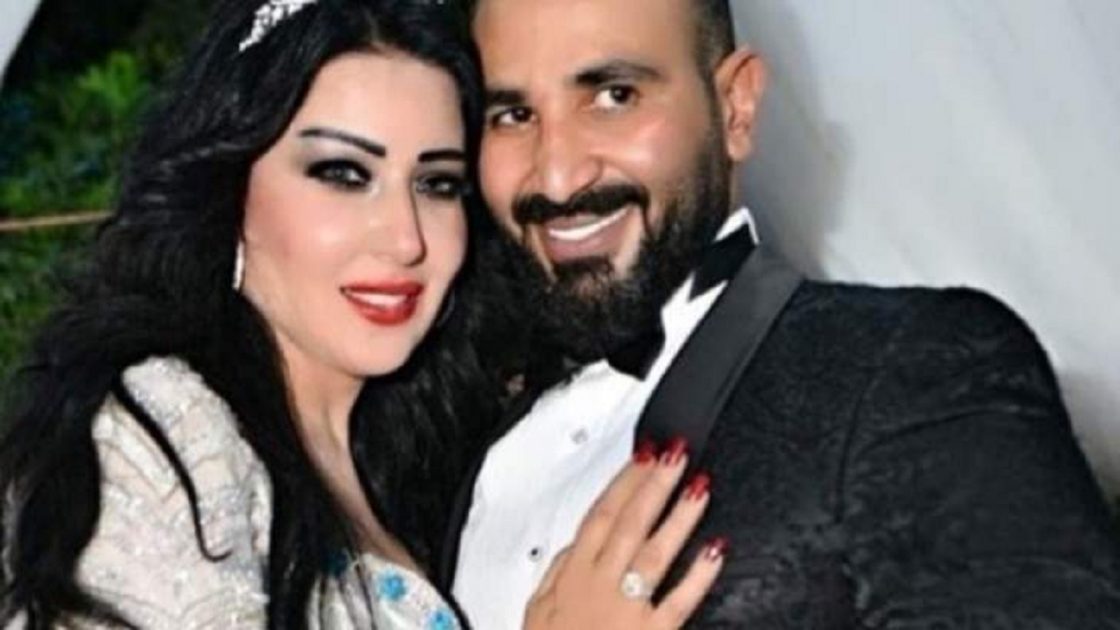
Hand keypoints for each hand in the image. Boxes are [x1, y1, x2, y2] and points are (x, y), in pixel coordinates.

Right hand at [524, 439, 724, 628]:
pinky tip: (716, 550)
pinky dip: (699, 575)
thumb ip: (556, 573)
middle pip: (630, 524)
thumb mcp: (537, 611)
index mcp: (574, 575)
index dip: (623, 481)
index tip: (644, 454)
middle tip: (677, 453)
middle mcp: (602, 586)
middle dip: (654, 484)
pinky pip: (679, 602)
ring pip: (656, 552)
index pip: (601, 515)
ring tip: (700, 487)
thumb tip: (573, 545)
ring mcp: (628, 609)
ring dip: (679, 517)